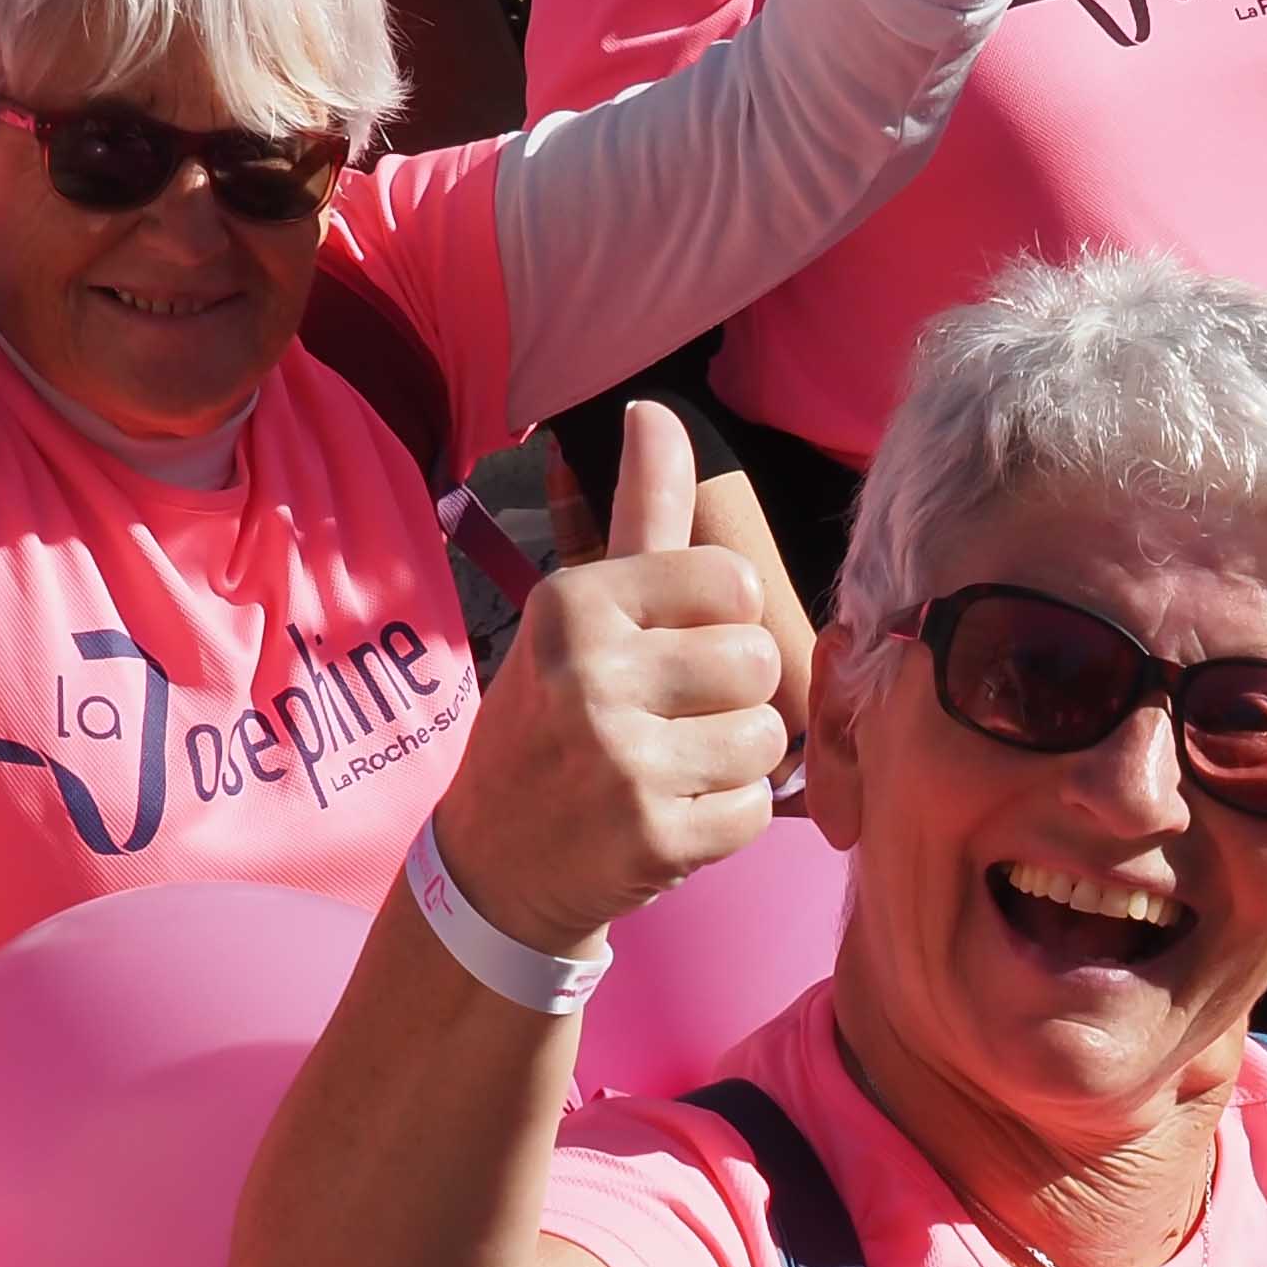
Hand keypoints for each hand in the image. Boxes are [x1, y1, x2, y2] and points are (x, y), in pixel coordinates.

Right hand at [433, 401, 789, 953]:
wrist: (497, 858)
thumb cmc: (555, 717)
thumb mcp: (583, 611)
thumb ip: (638, 513)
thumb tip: (656, 408)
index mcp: (576, 602)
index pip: (729, 582)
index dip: (720, 623)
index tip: (670, 653)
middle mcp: (592, 673)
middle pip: (759, 660)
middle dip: (736, 695)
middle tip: (674, 720)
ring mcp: (621, 760)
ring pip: (768, 738)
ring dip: (736, 761)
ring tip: (673, 769)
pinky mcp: (653, 836)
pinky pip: (756, 809)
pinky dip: (728, 820)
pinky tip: (672, 817)